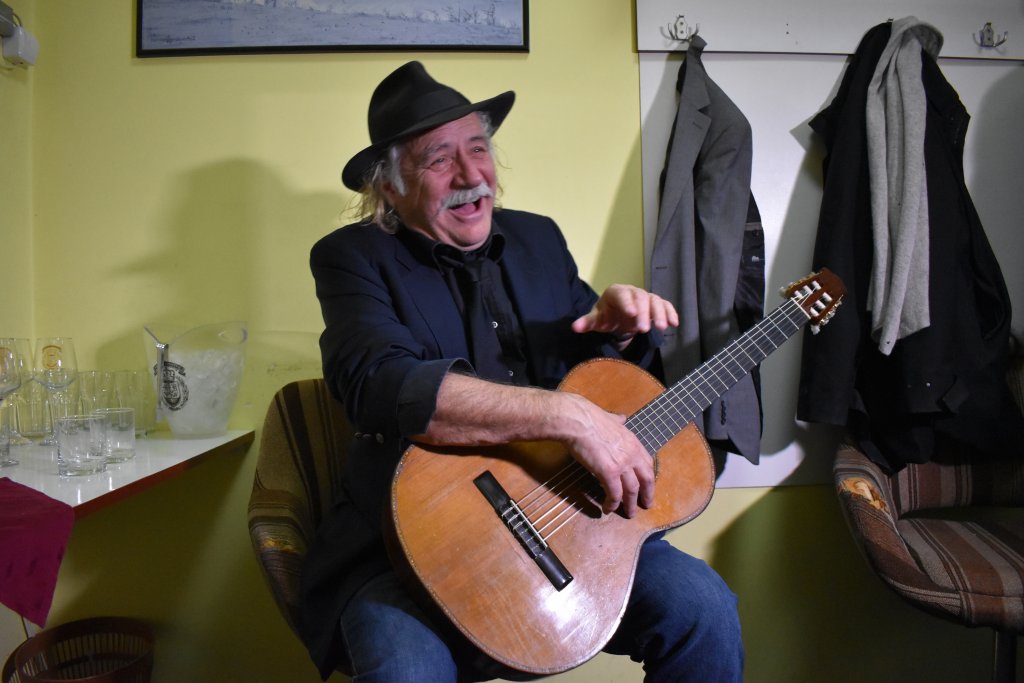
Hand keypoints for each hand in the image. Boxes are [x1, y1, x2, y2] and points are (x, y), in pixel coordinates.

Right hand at [559, 392, 654, 517]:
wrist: (577, 420)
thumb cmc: (589, 418)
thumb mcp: (610, 418)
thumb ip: (618, 421)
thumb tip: (621, 418)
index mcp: (633, 442)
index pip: (647, 464)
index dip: (648, 477)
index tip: (647, 486)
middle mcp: (632, 455)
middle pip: (646, 480)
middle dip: (647, 495)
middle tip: (645, 505)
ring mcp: (622, 465)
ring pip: (632, 491)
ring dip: (630, 504)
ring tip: (628, 513)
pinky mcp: (609, 473)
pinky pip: (614, 494)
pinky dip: (612, 504)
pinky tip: (607, 509)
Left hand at [571, 284, 678, 339]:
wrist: (618, 314)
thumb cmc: (606, 315)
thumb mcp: (596, 320)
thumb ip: (587, 323)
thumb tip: (575, 327)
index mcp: (616, 293)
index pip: (622, 295)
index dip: (627, 303)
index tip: (631, 314)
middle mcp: (632, 292)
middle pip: (640, 298)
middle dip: (644, 313)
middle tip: (644, 329)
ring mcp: (645, 297)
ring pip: (655, 301)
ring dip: (659, 313)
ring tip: (662, 327)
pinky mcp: (655, 304)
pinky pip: (665, 305)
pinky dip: (670, 312)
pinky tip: (675, 323)